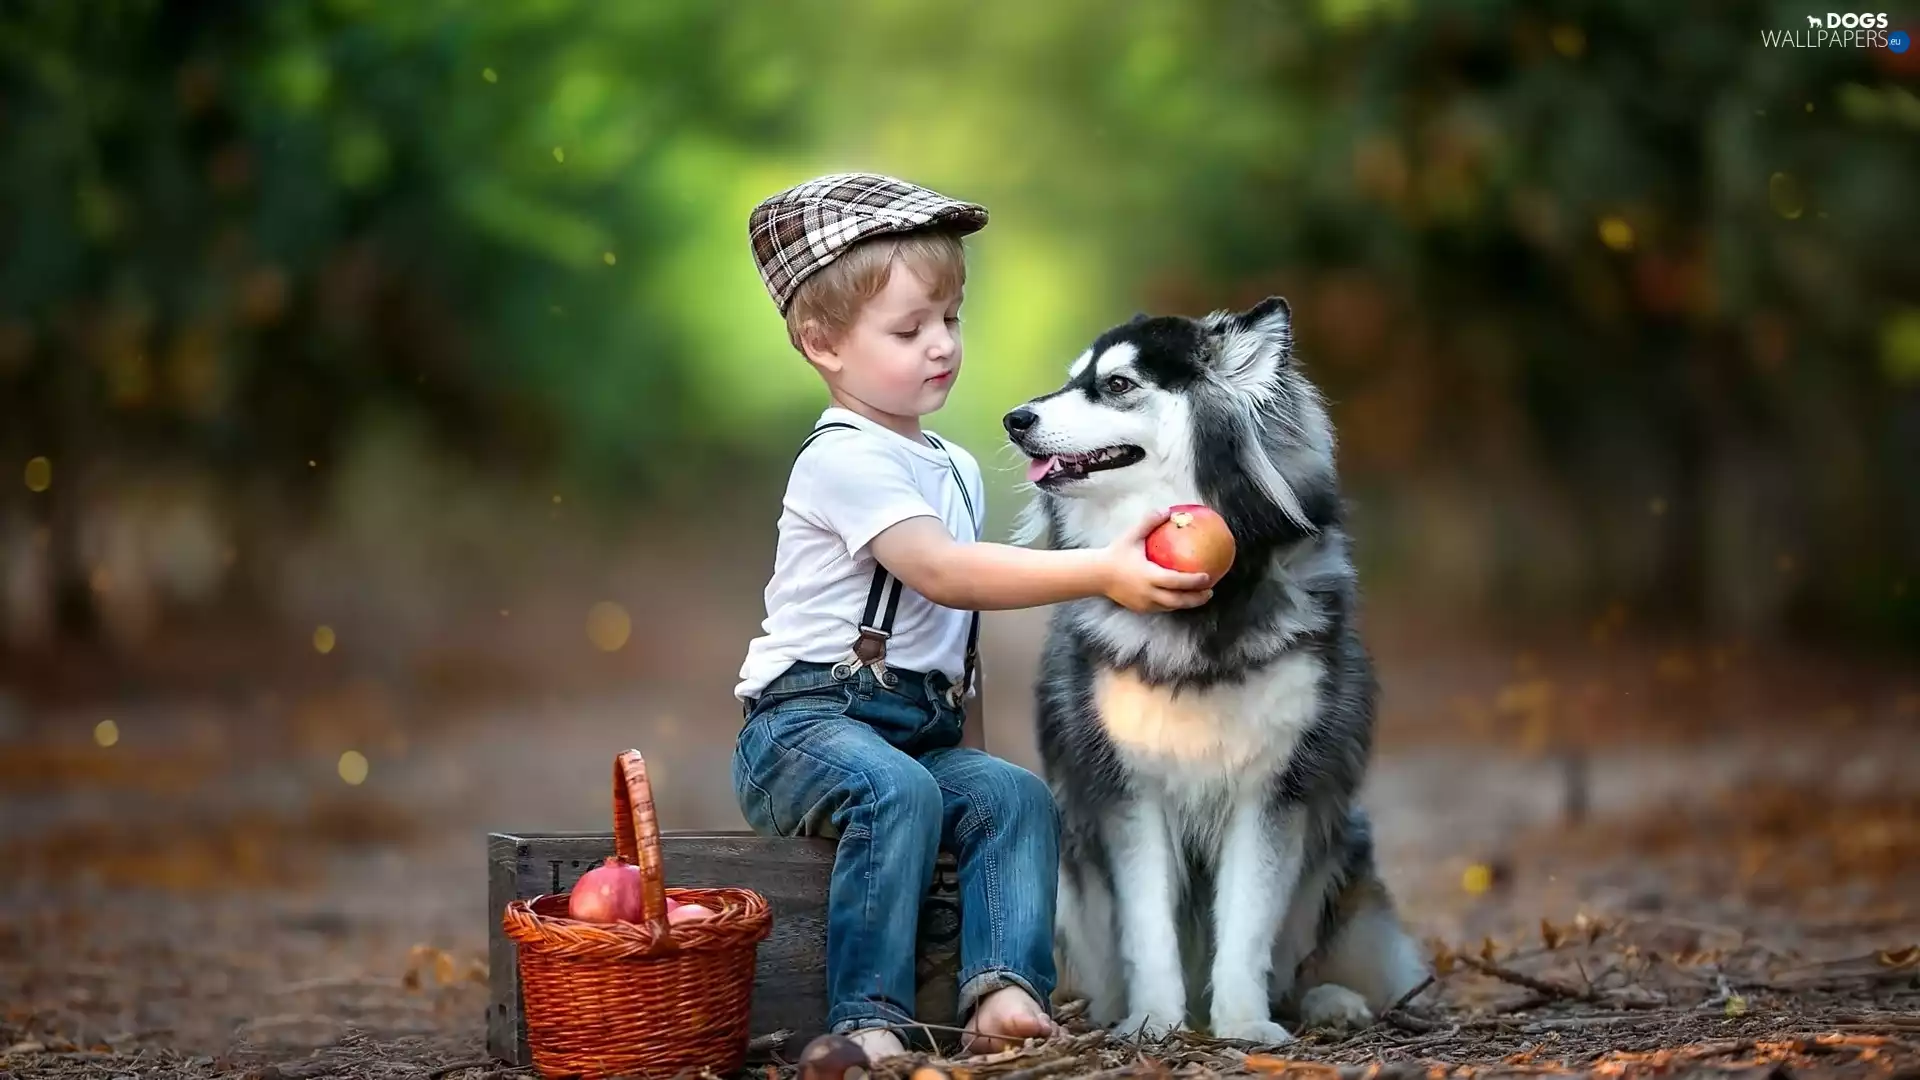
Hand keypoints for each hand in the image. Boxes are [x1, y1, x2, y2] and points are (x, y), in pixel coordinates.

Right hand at [1100, 507, 1215, 612]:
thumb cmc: (1115, 554)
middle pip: (1178, 601)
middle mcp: (1148, 593)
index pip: (1176, 581)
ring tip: (1199, 596)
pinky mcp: (1141, 608)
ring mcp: (1145, 603)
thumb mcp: (1131, 536)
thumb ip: (1149, 522)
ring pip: (1171, 607)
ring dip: (1186, 603)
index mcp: (1149, 576)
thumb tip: (1167, 510)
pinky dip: (1173, 603)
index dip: (1194, 581)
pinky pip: (1161, 608)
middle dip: (1197, 598)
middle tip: (1210, 591)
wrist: (1096, 575)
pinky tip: (1179, 596)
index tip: (1208, 577)